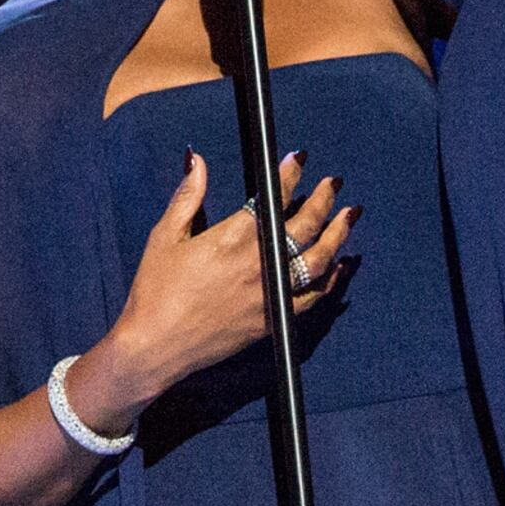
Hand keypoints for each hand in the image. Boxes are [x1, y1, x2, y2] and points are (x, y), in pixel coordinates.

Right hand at [75, 152, 354, 434]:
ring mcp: (270, 294)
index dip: (290, 175)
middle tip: (334, 183)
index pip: (272, 198)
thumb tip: (197, 160)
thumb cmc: (155, 291)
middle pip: (304, 226)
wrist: (157, 346)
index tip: (299, 159)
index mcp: (231, 239)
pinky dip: (330, 279)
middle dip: (323, 200)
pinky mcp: (273, 319)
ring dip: (338, 235)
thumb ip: (188, 195)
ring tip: (349, 216)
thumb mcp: (165, 236)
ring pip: (318, 260)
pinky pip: (313, 297)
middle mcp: (258, 264)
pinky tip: (338, 265)